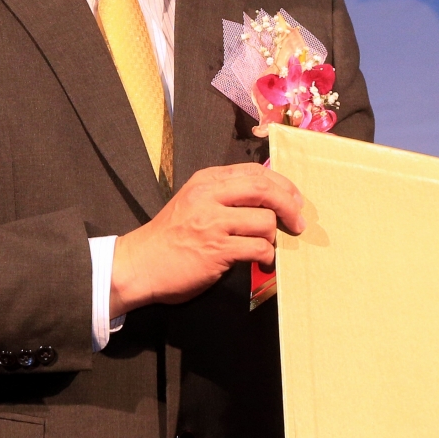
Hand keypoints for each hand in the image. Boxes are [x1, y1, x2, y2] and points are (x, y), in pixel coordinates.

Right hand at [111, 163, 305, 310]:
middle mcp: (209, 196)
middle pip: (264, 189)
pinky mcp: (216, 250)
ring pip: (265, 221)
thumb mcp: (192, 203)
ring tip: (268, 247)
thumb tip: (268, 198)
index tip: (294, 199)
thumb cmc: (170, 237)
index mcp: (205, 181)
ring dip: (274, 237)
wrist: (139, 264)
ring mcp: (212, 223)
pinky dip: (267, 256)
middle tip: (299, 222)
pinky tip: (262, 262)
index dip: (282, 184)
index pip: (254, 172)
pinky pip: (258, 248)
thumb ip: (223, 196)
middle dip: (289, 206)